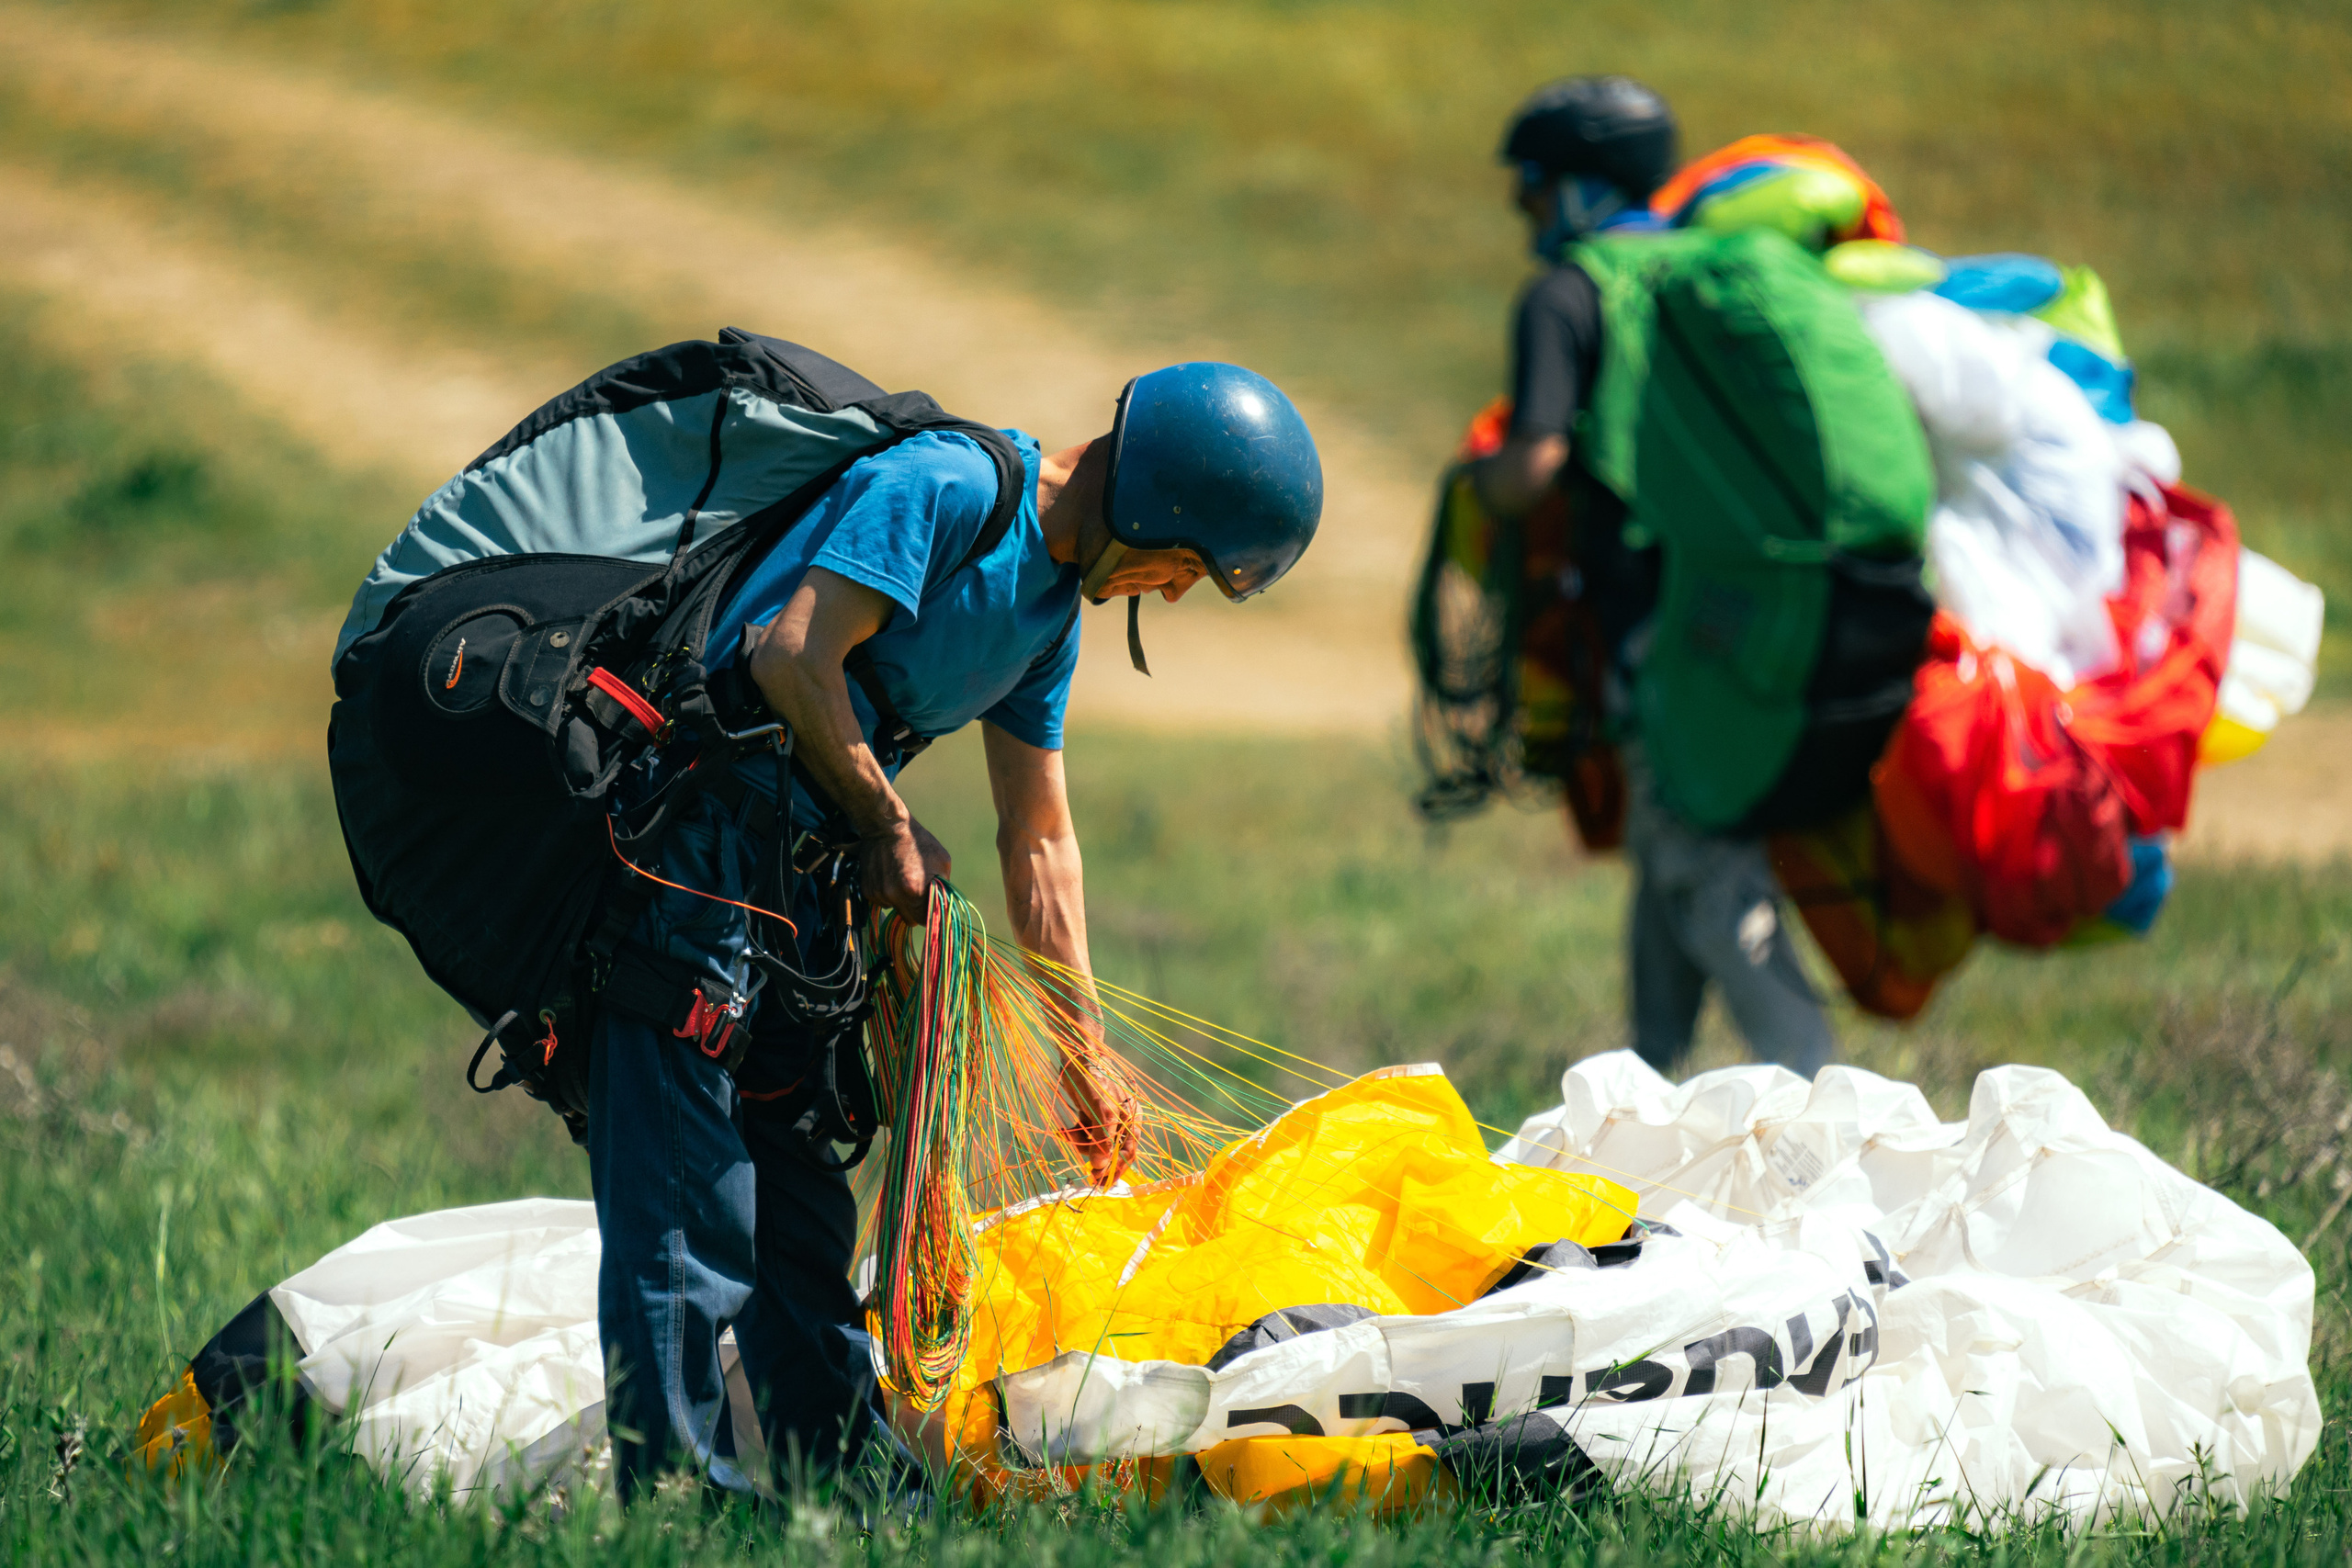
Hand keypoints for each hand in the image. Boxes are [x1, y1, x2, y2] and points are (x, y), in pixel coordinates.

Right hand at [861, 817, 951, 922]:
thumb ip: (943, 886)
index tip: (934, 909)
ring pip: (895, 910)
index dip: (932, 915)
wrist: (886, 827)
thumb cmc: (918, 842)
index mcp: (915, 890)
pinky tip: (890, 876)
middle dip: (917, 911)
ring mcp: (880, 894)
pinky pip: (882, 902)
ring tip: (903, 879)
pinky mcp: (868, 891)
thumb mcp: (941, 861)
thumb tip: (944, 902)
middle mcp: (895, 896)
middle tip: (920, 896)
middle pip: (910, 920)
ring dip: (901, 901)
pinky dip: (888, 894)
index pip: (926, 920)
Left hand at [1059, 1052, 1139, 1188]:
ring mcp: (1105, 1117)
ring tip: (1067, 1134)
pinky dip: (1074, 1134)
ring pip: (1095, 1143)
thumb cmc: (1094, 1080)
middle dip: (1099, 1162)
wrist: (1077, 1056)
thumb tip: (1101, 1166)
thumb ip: (1102, 1139)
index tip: (1104, 1184)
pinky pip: (1084, 1133)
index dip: (1118, 1169)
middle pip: (1112, 1150)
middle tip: (1088, 1177)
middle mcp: (1121, 1119)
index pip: (1129, 1152)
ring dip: (1081, 1143)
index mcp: (1131, 1118)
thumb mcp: (1100, 1110)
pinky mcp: (1090, 1114)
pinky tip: (1063, 1130)